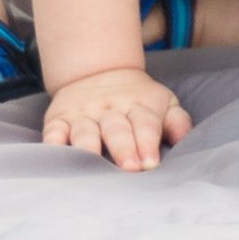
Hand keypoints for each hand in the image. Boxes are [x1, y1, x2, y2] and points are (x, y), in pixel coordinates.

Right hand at [44, 63, 190, 170]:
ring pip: (85, 131)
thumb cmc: (138, 100)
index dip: (148, 143)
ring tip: (92, 161)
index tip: (151, 163)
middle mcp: (110, 111)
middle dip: (123, 148)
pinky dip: (53, 143)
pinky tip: (55, 155)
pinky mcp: (59, 120)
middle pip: (117, 130)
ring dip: (88, 147)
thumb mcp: (164, 103)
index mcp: (139, 106)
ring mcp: (83, 115)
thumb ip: (177, 122)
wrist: (98, 71)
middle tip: (129, 168)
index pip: (145, 124)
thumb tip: (185, 140)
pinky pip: (53, 131)